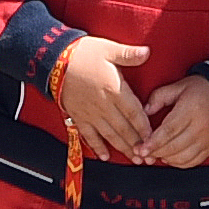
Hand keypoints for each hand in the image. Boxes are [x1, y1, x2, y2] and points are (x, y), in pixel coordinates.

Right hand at [48, 36, 153, 156]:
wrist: (54, 60)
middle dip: (137, 143)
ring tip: (134, 159)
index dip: (145, 127)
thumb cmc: (82, 53)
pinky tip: (105, 156)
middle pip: (124, 128)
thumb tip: (147, 52)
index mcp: (114, 89)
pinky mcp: (78, 116)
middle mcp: (103, 105)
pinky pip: (89, 136)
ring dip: (123, 148)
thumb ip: (129, 54)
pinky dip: (97, 147)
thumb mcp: (108, 49)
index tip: (154, 137)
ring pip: (110, 135)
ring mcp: (90, 113)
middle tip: (149, 156)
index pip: (134, 112)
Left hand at [135, 77, 208, 167]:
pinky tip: (170, 157)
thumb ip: (159, 97)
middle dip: (156, 152)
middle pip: (174, 146)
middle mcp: (201, 127)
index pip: (169, 131)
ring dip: (166, 158)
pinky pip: (193, 162)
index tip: (142, 148)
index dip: (154, 142)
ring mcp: (207, 139)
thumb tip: (145, 111)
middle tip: (142, 153)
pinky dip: (179, 163)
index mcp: (190, 110)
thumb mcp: (179, 87)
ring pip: (183, 157)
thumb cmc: (203, 90)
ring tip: (155, 153)